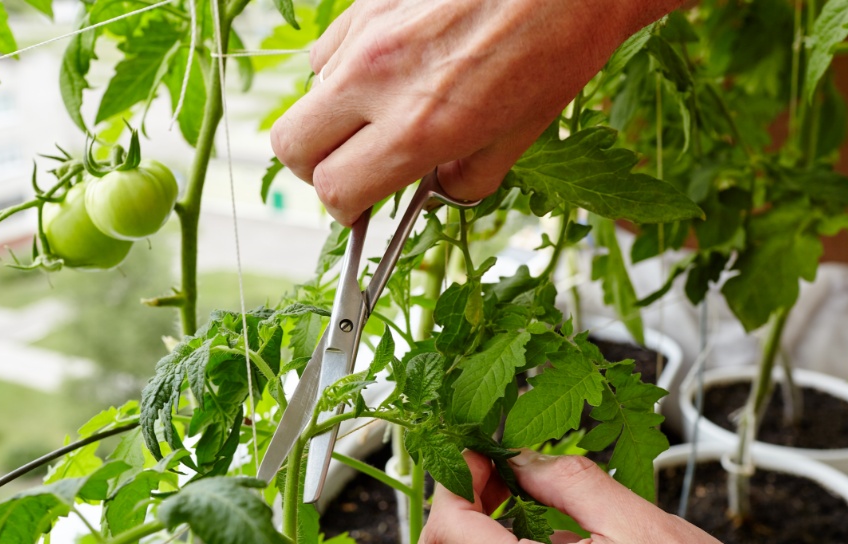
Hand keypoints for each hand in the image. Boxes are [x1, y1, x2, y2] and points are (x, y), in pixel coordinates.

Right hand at [270, 0, 674, 224]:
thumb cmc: (557, 47)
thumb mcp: (519, 135)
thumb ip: (464, 177)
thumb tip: (435, 190)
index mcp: (418, 127)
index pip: (334, 188)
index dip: (344, 207)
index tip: (359, 206)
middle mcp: (379, 79)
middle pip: (290, 145)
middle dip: (316, 167)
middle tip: (353, 167)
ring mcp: (367, 32)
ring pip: (311, 92)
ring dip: (336, 113)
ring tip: (386, 107)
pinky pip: (332, 47)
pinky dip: (349, 66)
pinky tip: (394, 64)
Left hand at [417, 451, 847, 543]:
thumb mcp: (636, 519)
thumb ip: (565, 479)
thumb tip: (521, 456)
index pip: (448, 531)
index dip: (453, 479)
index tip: (478, 450)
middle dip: (454, 502)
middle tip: (490, 466)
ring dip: (473, 530)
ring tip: (514, 490)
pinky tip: (536, 529)